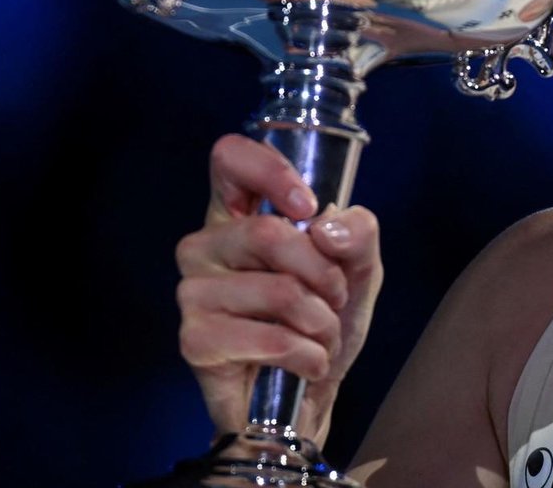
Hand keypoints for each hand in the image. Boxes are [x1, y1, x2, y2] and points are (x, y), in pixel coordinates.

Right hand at [175, 134, 382, 442]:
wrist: (312, 393)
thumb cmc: (325, 320)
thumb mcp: (358, 268)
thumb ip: (358, 233)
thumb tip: (324, 228)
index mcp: (241, 214)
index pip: (228, 158)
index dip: (269, 172)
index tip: (307, 206)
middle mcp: (206, 245)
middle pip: (266, 232)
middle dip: (322, 273)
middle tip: (334, 298)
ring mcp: (193, 292)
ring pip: (276, 289)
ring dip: (321, 321)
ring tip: (320, 335)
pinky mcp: (194, 340)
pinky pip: (269, 338)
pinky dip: (307, 354)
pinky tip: (306, 362)